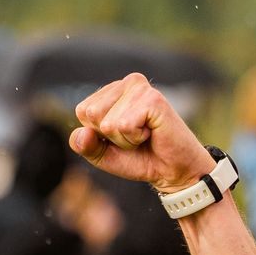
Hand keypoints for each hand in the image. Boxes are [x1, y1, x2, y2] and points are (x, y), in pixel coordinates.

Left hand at [68, 73, 214, 194]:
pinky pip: (124, 125)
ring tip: (145, 136)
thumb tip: (83, 132)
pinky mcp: (153, 99)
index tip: (122, 136)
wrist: (173, 171)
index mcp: (113, 90)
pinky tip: (152, 133)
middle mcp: (127, 83)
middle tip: (135, 137)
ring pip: (108, 123)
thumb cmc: (140, 158)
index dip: (98, 134)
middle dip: (111, 136)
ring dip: (125, 139)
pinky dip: (135, 138)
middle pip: (92, 114)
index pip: (82, 111)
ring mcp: (140, 88)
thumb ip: (84, 144)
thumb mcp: (102, 155)